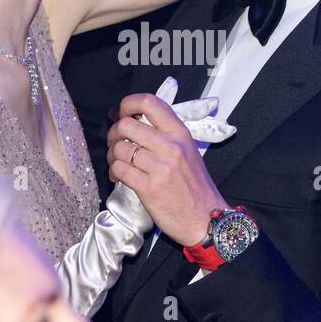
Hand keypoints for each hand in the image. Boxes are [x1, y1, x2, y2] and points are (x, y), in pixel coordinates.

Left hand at [107, 85, 229, 246]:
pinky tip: (119, 176)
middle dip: (113, 133)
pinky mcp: (149, 188)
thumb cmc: (195, 186)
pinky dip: (114, 172)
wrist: (207, 219)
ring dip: (112, 155)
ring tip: (119, 163)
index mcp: (180, 133)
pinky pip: (119, 170)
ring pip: (119, 149)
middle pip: (125, 125)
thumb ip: (165, 134)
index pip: (150, 102)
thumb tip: (133, 119)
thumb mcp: (188, 150)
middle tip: (116, 142)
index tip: (121, 112)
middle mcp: (170, 146)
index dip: (128, 103)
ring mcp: (159, 167)